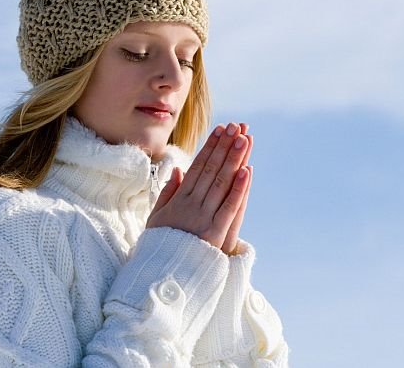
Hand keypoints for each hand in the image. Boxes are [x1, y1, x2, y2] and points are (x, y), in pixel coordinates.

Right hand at [147, 122, 251, 251]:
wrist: (159, 277)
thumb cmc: (160, 248)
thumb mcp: (157, 218)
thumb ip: (168, 194)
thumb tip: (178, 170)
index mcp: (178, 200)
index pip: (197, 167)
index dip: (210, 147)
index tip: (220, 130)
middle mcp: (191, 205)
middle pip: (211, 170)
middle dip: (224, 146)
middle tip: (236, 126)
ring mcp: (204, 219)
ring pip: (221, 183)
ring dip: (233, 159)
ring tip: (243, 139)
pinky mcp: (215, 234)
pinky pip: (229, 207)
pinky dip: (239, 189)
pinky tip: (247, 170)